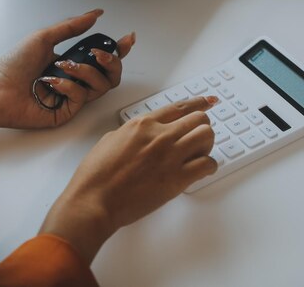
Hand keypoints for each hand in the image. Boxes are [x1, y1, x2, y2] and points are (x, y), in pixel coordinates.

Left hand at [0, 9, 134, 129]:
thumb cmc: (13, 64)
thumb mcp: (44, 37)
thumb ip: (72, 27)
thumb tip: (94, 15)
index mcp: (73, 61)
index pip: (104, 56)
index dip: (120, 49)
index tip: (128, 39)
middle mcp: (76, 79)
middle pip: (112, 74)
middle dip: (111, 62)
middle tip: (98, 54)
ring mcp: (72, 96)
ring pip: (101, 85)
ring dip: (86, 72)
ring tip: (64, 66)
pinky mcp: (67, 111)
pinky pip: (81, 97)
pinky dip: (68, 86)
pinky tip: (51, 83)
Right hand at [40, 96, 217, 262]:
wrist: (94, 201)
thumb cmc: (96, 176)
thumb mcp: (111, 140)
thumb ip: (132, 133)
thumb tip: (142, 135)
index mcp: (143, 124)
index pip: (179, 107)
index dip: (198, 103)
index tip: (207, 102)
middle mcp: (160, 135)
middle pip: (198, 118)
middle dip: (202, 126)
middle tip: (199, 136)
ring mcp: (171, 155)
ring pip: (206, 135)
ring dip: (207, 144)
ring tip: (199, 154)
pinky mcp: (177, 178)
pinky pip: (207, 164)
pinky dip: (209, 166)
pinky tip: (202, 170)